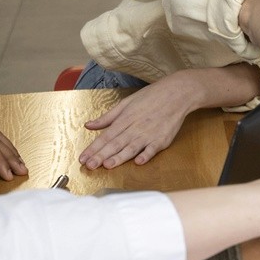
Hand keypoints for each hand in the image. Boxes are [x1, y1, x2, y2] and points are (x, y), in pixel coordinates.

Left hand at [82, 79, 197, 168]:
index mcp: (125, 119)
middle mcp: (135, 127)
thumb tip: (89, 125)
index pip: (105, 136)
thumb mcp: (126, 103)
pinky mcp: (162, 139)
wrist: (176, 94)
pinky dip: (146, 155)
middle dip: (101, 155)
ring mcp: (149, 134)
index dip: (93, 148)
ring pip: (131, 148)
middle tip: (89, 166)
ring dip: (119, 157)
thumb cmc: (151, 97)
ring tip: (107, 165)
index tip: (83, 158)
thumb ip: (107, 117)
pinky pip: (152, 149)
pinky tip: (138, 162)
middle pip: (115, 143)